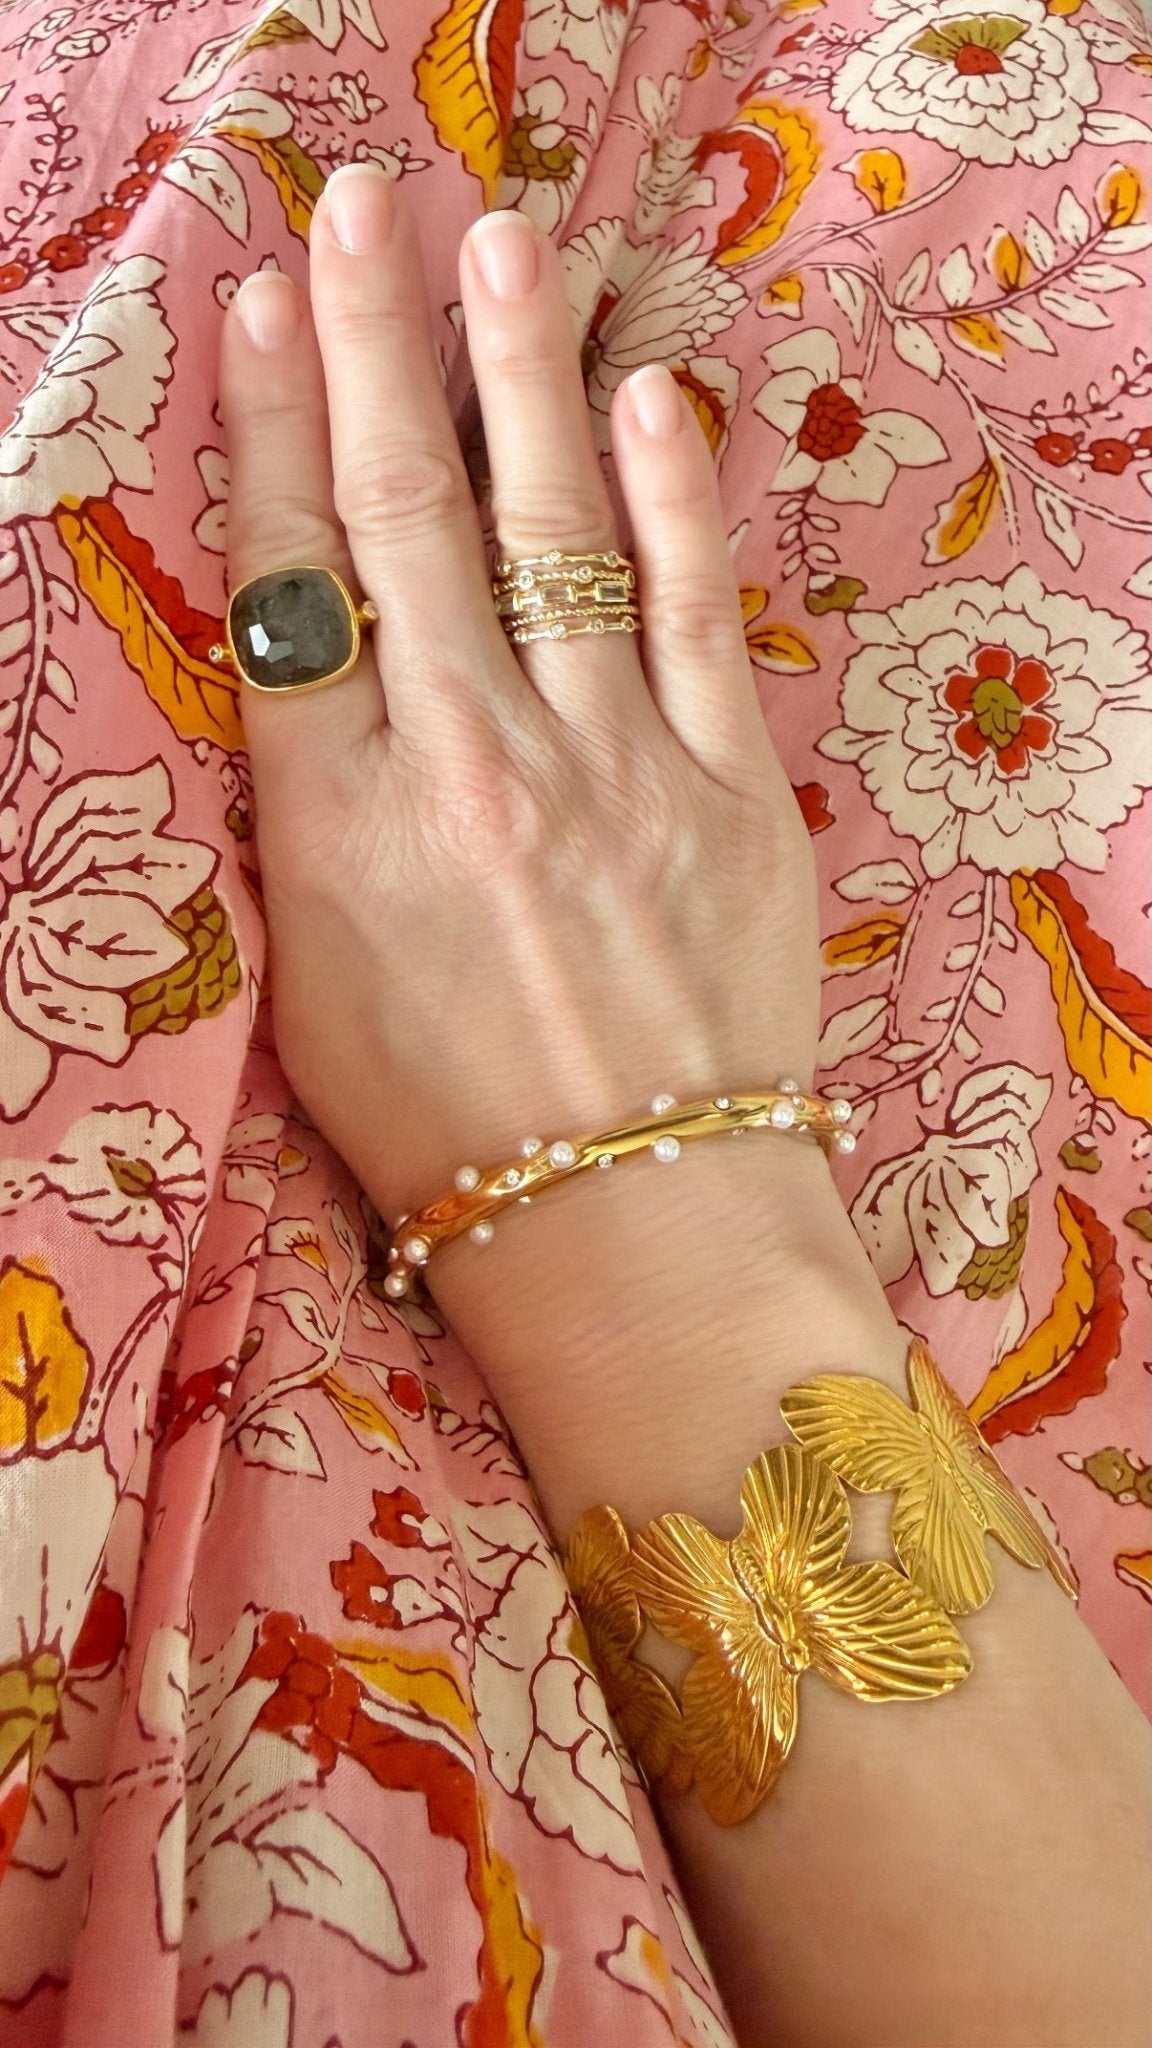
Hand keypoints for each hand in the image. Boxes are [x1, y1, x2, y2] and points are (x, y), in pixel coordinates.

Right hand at [219, 164, 819, 1229]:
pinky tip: (650, 397)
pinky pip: (694, 618)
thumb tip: (320, 678)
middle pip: (407, 523)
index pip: (292, 589)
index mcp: (342, 832)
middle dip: (372, 351)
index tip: (260, 317)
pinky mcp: (730, 794)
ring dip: (520, 378)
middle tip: (359, 216)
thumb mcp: (317, 989)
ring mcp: (610, 772)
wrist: (630, 1223)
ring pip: (552, 535)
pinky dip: (673, 500)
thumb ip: (314, 823)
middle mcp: (467, 773)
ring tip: (498, 251)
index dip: (268, 435)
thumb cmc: (449, 1130)